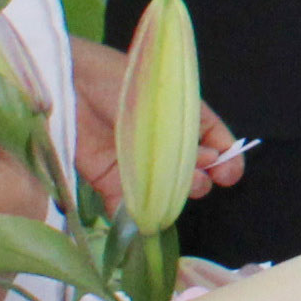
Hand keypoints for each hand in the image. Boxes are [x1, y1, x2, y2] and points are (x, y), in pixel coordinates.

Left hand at [64, 38, 244, 214]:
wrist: (70, 82)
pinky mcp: (108, 179)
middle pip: (194, 168)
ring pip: (166, 190)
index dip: (226, 157)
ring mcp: (136, 163)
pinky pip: (128, 205)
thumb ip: (188, 135)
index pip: (213, 139)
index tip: (229, 173)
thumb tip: (206, 165)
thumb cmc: (120, 80)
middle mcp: (162, 142)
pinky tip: (149, 220)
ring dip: (177, 195)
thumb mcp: (166, 100)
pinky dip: (139, 217)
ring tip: (178, 188)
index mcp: (181, 116)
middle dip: (203, 173)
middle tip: (199, 169)